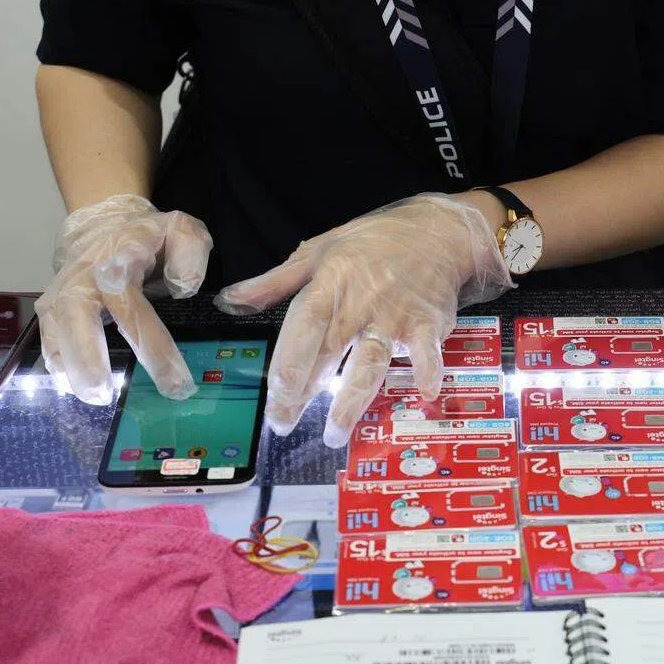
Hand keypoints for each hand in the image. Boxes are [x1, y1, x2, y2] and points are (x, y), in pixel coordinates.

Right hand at [35, 195, 212, 404]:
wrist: (102, 225)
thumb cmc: (147, 237)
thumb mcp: (181, 230)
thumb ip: (189, 253)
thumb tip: (183, 288)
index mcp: (118, 260)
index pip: (132, 304)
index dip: (152, 345)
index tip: (175, 381)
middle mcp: (83, 278)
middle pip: (78, 318)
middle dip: (89, 358)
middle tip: (106, 394)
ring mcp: (61, 293)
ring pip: (56, 332)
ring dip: (70, 368)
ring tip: (93, 398)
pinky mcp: (50, 308)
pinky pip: (48, 339)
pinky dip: (57, 364)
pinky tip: (72, 389)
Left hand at [214, 194, 512, 446]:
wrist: (434, 230)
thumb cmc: (372, 243)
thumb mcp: (318, 251)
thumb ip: (274, 282)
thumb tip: (229, 301)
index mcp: (330, 284)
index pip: (303, 329)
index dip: (287, 364)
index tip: (273, 397)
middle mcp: (361, 303)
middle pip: (328, 354)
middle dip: (303, 393)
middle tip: (283, 425)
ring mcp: (395, 316)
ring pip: (370, 362)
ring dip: (352, 400)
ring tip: (334, 433)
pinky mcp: (428, 324)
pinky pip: (426, 351)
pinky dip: (427, 371)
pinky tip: (424, 394)